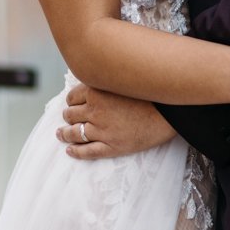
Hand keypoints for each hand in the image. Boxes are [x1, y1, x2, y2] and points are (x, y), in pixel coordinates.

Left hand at [58, 83, 176, 159]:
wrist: (168, 114)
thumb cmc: (149, 95)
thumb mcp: (124, 82)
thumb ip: (106, 80)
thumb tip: (93, 78)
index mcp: (97, 92)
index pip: (72, 97)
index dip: (72, 100)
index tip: (74, 103)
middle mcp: (95, 111)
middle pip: (70, 114)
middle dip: (69, 115)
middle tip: (71, 117)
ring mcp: (101, 131)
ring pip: (73, 133)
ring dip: (65, 133)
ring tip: (61, 134)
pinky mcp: (110, 147)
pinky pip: (86, 152)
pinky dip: (75, 152)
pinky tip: (70, 150)